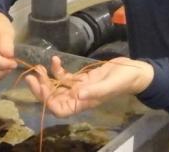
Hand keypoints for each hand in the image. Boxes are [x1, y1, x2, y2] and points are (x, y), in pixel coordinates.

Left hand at [25, 56, 153, 117]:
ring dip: (47, 78)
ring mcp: (80, 87)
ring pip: (57, 87)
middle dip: (42, 87)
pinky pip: (65, 77)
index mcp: (84, 102)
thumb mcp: (111, 84)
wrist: (134, 72)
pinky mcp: (83, 78)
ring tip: (40, 66)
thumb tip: (78, 95)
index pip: (59, 109)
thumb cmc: (124, 80)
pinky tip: (55, 59)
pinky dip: (58, 69)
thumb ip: (95, 91)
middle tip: (33, 73)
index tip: (39, 85)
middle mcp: (79, 97)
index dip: (46, 100)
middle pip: (54, 98)